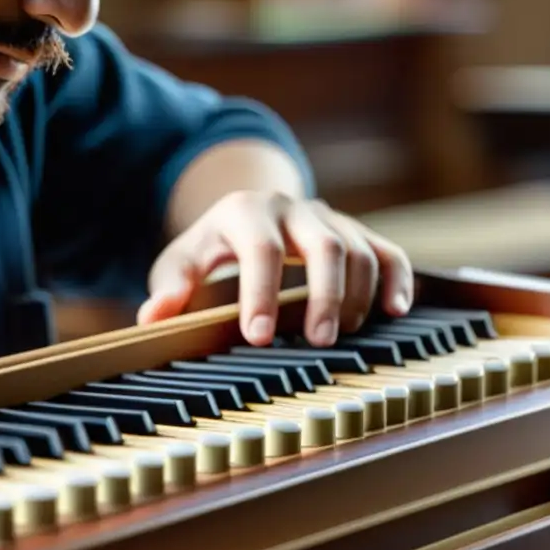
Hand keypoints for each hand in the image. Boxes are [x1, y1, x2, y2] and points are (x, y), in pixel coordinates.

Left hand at [137, 191, 413, 346]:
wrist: (251, 210)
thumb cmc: (213, 246)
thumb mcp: (183, 259)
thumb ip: (170, 286)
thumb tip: (152, 318)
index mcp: (246, 212)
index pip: (259, 250)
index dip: (261, 293)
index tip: (258, 336)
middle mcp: (293, 209)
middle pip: (324, 244)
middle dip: (324, 294)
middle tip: (319, 340)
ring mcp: (330, 219)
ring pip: (359, 248)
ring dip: (357, 294)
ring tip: (340, 334)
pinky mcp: (357, 233)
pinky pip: (387, 250)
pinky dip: (397, 278)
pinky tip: (395, 310)